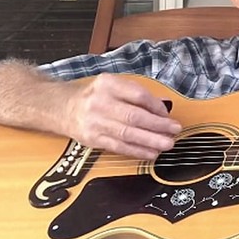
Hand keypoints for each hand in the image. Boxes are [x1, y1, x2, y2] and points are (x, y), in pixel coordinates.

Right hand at [65, 73, 180, 158]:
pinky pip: (119, 147)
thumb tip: (164, 106)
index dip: (157, 107)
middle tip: (174, 130)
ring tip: (167, 144)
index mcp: (108, 84)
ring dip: (151, 141)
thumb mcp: (114, 85)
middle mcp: (100, 102)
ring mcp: (95, 122)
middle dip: (158, 125)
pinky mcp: (93, 139)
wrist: (63, 108)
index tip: (168, 115)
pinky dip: (137, 151)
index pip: (138, 95)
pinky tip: (151, 153)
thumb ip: (137, 94)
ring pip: (127, 134)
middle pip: (134, 116)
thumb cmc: (96, 96)